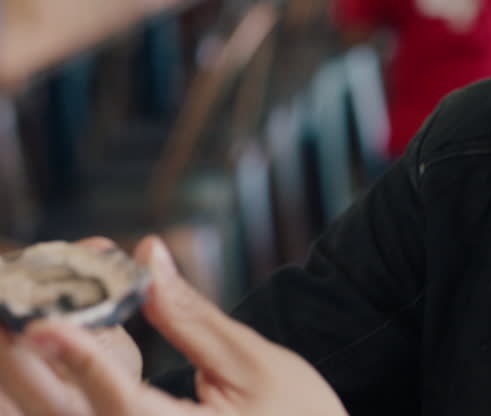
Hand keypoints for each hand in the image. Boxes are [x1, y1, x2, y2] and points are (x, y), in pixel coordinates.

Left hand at [7, 237, 347, 415]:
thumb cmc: (297, 413)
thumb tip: (148, 255)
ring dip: (33, 381)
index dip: (83, 362)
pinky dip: (59, 392)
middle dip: (32, 370)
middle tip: (14, 315)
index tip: (45, 326)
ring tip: (22, 326)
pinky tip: (49, 354)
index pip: (124, 405)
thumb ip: (190, 315)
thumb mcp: (253, 361)